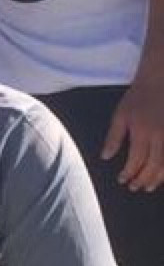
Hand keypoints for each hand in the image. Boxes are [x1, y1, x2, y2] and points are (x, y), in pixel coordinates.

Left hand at [101, 65, 163, 191]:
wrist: (160, 78)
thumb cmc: (138, 95)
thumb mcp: (120, 114)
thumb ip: (113, 137)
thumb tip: (105, 157)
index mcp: (142, 131)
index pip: (135, 160)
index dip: (128, 173)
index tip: (122, 179)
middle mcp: (159, 135)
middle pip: (152, 166)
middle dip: (143, 180)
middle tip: (135, 188)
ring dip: (158, 178)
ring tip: (149, 186)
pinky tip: (162, 173)